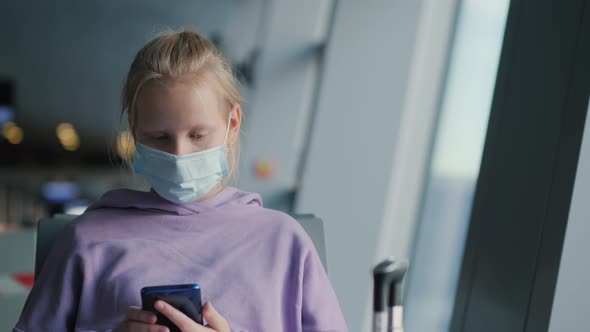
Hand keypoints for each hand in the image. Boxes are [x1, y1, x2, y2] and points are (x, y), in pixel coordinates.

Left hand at [113, 302, 229, 331]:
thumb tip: (205, 303)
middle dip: (156, 322)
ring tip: (146, 325)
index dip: (168, 310)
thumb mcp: (222, 329)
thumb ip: (213, 316)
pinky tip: (153, 329)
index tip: (157, 302)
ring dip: (155, 330)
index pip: (180, 320)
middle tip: (146, 313)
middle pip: (168, 330)